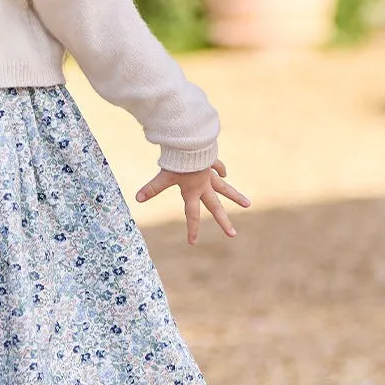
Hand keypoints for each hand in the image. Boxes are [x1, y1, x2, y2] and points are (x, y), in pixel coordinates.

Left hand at [135, 159, 250, 244]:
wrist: (192, 140)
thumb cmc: (179, 159)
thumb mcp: (164, 175)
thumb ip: (152, 188)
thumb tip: (137, 198)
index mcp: (193, 191)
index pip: (192, 215)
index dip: (192, 229)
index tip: (192, 243)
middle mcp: (204, 185)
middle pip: (216, 206)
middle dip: (223, 221)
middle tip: (233, 235)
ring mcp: (210, 174)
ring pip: (225, 188)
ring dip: (236, 197)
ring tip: (248, 204)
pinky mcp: (210, 161)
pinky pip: (217, 167)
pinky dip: (221, 170)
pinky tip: (224, 173)